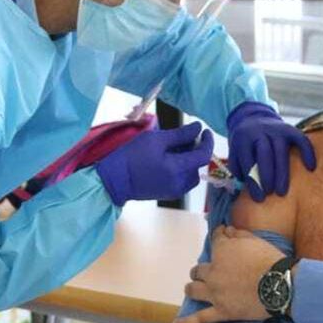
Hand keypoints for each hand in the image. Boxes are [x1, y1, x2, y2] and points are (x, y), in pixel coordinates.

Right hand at [94, 121, 214, 205]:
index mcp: (178, 169)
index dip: (208, 141)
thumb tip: (198, 128)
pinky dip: (181, 168)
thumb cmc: (133, 156)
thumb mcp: (156, 140)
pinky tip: (168, 160)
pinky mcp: (169, 194)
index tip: (205, 130)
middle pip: (198, 164)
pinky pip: (183, 180)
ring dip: (188, 160)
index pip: (204, 155)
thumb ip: (181, 134)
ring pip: (192, 173)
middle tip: (181, 137)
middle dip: (194, 149)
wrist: (114, 180)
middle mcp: (180, 183)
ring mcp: (175, 191)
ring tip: (173, 149)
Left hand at [176, 226, 285, 322]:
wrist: (280, 285)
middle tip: (206, 272)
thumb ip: (238, 234)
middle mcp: (213, 272)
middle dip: (201, 270)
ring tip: (192, 289)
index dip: (218, 237)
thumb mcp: (255, 240)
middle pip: (198, 270)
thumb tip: (227, 230)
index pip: (215, 240)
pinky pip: (201, 318)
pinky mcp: (222, 311)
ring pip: (193, 290)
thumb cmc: (270, 259)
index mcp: (222, 252)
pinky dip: (188, 322)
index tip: (221, 235)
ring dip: (192, 288)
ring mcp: (215, 293)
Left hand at [226, 102, 316, 201]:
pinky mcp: (290, 129)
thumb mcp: (235, 153)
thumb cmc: (245, 144)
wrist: (252, 119)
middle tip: (270, 194)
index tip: (259, 198)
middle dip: (268, 176)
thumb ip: (239, 168)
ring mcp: (276, 130)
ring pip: (281, 151)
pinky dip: (307, 153)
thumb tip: (246, 188)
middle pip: (265, 155)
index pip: (248, 162)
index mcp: (244, 139)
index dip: (253, 182)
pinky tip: (310, 168)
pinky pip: (301, 140)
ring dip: (282, 172)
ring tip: (282, 191)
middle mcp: (260, 132)